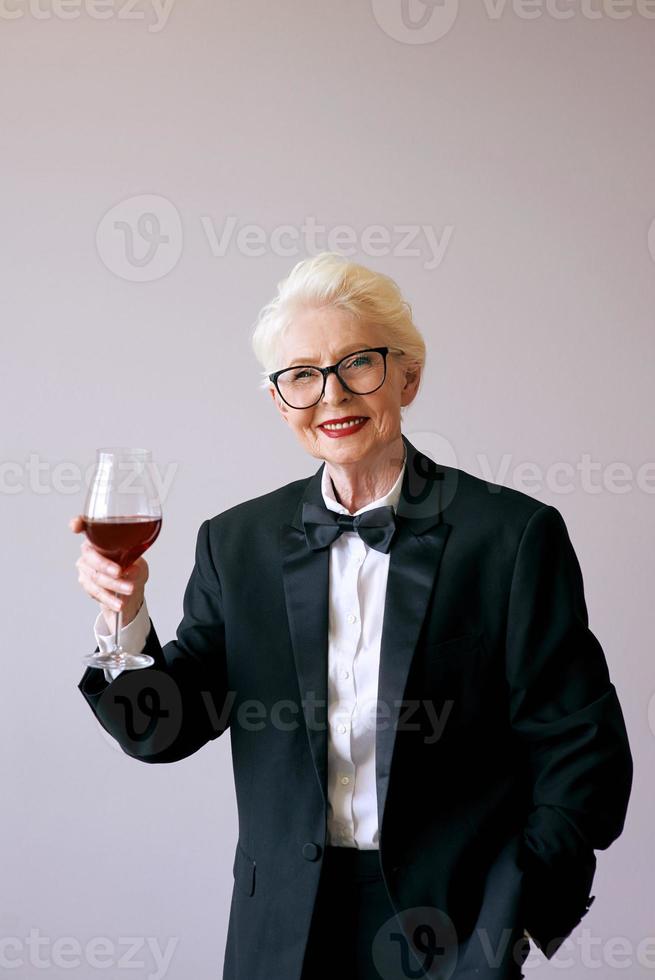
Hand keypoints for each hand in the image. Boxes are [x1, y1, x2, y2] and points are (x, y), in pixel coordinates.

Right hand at [70, 515, 148, 630]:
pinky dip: (110, 599)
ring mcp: (85, 568)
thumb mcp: (138, 557)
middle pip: (92, 558)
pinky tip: (120, 604)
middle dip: (106, 566)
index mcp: (99, 537)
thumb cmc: (131, 563)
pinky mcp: (86, 584)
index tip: (75, 526)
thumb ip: (135, 559)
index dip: (77, 524)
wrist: (129, 585)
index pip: (84, 526)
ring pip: (96, 578)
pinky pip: (97, 593)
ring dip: (114, 585)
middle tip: (120, 572)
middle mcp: (88, 551)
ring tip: (130, 589)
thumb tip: (132, 568)